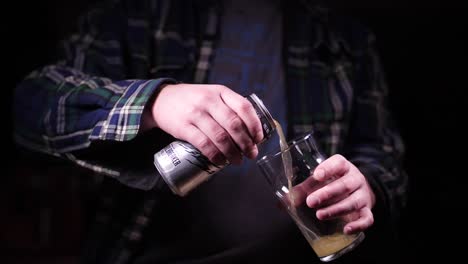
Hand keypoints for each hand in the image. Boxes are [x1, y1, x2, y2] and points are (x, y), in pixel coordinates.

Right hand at [146, 83, 262, 164]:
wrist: (161, 100)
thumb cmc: (192, 100)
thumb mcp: (212, 94)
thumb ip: (229, 107)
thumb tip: (251, 132)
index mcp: (220, 92)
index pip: (244, 106)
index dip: (254, 125)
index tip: (258, 138)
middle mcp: (209, 101)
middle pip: (234, 124)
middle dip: (246, 143)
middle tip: (251, 153)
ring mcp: (195, 114)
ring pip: (220, 136)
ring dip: (233, 152)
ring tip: (238, 160)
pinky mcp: (183, 127)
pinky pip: (204, 144)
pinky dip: (215, 156)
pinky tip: (221, 162)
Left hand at [299, 154, 375, 234]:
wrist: (358, 188)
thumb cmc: (334, 182)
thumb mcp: (320, 181)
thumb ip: (302, 189)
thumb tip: (284, 202)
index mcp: (343, 166)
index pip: (338, 163)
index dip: (328, 169)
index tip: (317, 175)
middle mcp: (355, 178)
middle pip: (344, 185)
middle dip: (327, 194)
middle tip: (311, 201)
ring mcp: (363, 194)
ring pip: (353, 202)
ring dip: (336, 210)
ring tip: (320, 215)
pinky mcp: (367, 210)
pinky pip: (367, 218)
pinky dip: (358, 225)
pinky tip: (346, 229)